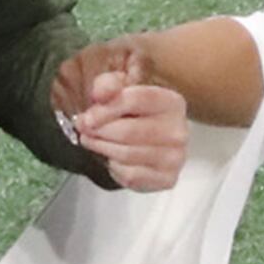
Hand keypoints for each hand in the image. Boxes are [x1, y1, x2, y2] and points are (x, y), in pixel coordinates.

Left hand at [61, 41, 188, 192]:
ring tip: (92, 141)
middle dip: (99, 132)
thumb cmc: (134, 112)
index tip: (87, 117)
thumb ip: (108, 84)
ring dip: (101, 148)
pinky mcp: (167, 179)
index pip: (135, 100)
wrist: (151, 138)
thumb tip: (101, 94)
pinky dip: (115, 168)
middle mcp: (179, 130)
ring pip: (126, 155)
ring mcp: (175, 157)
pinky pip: (131, 175)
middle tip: (84, 130)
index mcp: (172, 102)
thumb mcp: (120, 88)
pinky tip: (113, 159)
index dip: (105, 109)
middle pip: (128, 131)